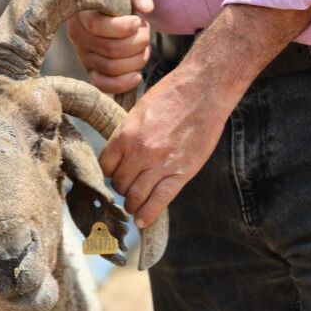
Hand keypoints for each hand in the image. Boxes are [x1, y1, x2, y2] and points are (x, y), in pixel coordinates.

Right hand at [68, 0, 153, 93]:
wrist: (111, 0)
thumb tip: (146, 8)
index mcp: (82, 12)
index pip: (98, 26)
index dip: (123, 27)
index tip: (138, 20)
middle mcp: (78, 35)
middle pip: (110, 49)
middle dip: (137, 43)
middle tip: (146, 32)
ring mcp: (84, 54)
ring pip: (111, 68)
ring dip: (136, 59)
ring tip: (144, 46)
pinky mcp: (91, 69)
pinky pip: (103, 85)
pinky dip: (122, 85)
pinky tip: (137, 75)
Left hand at [100, 66, 226, 227]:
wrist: (203, 90)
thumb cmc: (172, 95)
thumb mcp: (139, 110)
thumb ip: (128, 134)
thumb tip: (120, 155)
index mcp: (125, 135)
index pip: (106, 166)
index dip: (109, 173)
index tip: (114, 175)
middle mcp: (139, 152)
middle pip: (120, 184)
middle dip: (121, 189)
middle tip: (127, 189)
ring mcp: (160, 164)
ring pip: (136, 196)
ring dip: (132, 203)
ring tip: (134, 205)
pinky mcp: (181, 172)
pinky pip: (159, 201)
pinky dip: (148, 214)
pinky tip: (142, 221)